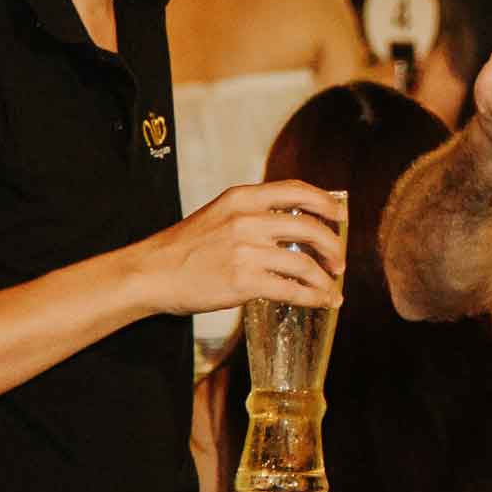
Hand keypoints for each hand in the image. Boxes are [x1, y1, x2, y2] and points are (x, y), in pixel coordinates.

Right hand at [148, 181, 346, 318]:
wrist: (151, 273)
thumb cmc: (184, 247)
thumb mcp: (218, 214)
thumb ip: (251, 213)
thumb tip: (291, 223)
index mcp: (242, 197)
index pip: (296, 190)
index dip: (325, 201)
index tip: (341, 215)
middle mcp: (248, 219)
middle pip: (310, 227)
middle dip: (333, 246)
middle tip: (339, 261)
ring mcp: (247, 251)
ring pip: (305, 264)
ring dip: (326, 279)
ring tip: (332, 288)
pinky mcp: (244, 281)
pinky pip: (291, 290)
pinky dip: (313, 297)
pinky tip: (321, 302)